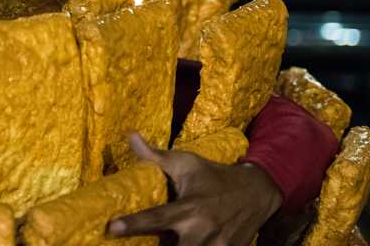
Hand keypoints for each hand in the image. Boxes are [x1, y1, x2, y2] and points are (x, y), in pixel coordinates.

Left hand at [108, 132, 282, 245]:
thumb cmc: (214, 176)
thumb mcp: (187, 163)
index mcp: (190, 207)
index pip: (156, 218)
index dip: (133, 224)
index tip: (112, 227)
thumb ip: (156, 156)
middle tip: (137, 245)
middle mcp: (203, 231)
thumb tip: (131, 136)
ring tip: (161, 241)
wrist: (257, 192)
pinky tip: (185, 242)